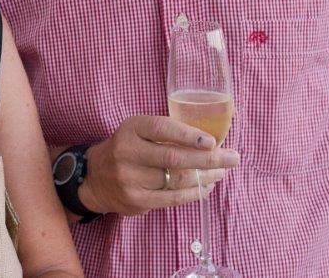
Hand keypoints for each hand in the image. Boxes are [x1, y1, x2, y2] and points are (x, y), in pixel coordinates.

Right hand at [79, 115, 239, 215]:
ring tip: (221, 172)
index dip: (188, 135)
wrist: (95, 177)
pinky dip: (193, 194)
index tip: (212, 141)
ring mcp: (130, 178)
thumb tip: (210, 139)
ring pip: (176, 180)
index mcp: (131, 128)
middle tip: (232, 158)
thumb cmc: (127, 148)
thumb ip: (167, 133)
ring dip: (205, 177)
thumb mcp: (139, 131)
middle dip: (208, 159)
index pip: (162, 128)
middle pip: (174, 157)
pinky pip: (171, 198)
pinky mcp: (136, 200)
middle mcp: (128, 152)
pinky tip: (206, 188)